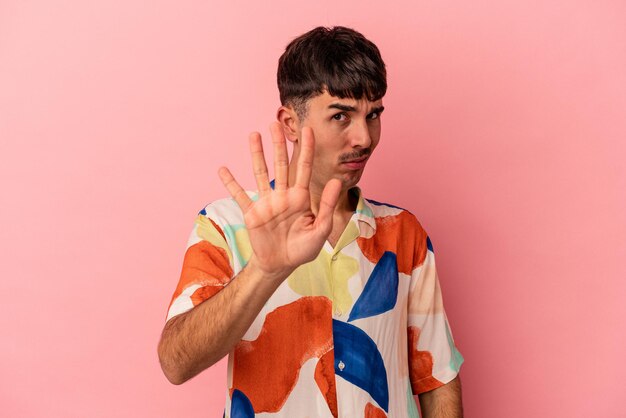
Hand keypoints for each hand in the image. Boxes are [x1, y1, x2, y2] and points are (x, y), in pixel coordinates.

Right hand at [218, 122, 341, 280]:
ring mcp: (267, 202)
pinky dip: (231, 184)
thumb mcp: (320, 230)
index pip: (304, 167)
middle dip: (278, 144)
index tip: (308, 129)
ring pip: (260, 173)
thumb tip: (335, 181)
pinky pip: (240, 195)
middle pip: (280, 164)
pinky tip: (223, 169)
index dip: (306, 148)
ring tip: (253, 135)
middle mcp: (283, 195)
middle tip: (275, 123)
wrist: (280, 265)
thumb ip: (326, 206)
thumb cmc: (302, 249)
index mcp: (300, 197)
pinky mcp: (252, 213)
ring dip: (256, 154)